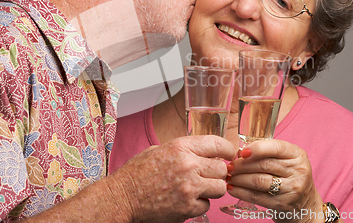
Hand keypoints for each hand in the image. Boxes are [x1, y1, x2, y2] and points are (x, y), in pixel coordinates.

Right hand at [112, 135, 235, 222]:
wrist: (122, 197)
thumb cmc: (138, 173)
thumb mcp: (160, 150)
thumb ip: (184, 150)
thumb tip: (205, 153)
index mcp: (181, 147)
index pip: (217, 144)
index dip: (228, 150)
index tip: (230, 155)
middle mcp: (188, 165)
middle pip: (222, 169)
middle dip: (217, 173)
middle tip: (208, 176)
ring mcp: (189, 188)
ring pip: (220, 188)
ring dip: (211, 190)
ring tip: (197, 189)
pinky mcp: (187, 208)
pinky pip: (206, 205)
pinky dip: (198, 205)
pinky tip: (185, 200)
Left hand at [226, 140, 323, 222]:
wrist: (304, 205)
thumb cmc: (289, 176)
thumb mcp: (286, 159)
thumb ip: (267, 152)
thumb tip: (240, 152)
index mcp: (297, 155)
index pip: (276, 147)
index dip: (257, 148)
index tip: (241, 152)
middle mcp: (298, 171)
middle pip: (264, 165)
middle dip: (242, 165)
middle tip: (230, 166)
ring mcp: (292, 189)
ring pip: (258, 181)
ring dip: (239, 178)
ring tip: (229, 177)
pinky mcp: (282, 204)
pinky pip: (257, 197)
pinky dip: (241, 192)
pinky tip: (233, 189)